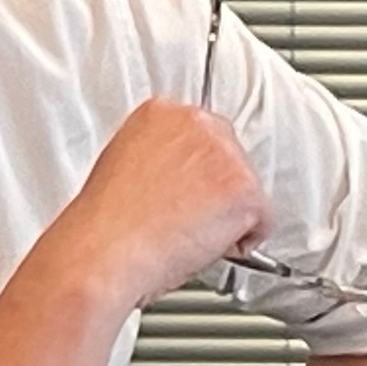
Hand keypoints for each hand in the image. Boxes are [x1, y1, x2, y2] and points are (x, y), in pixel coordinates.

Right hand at [39, 99, 270, 309]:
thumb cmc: (103, 226)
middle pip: (232, 158)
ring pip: (247, 190)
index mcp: (160, 112)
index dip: (196, 174)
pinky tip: (203, 247)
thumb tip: (180, 181)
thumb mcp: (121, 168)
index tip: (184, 194)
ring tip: (187, 238)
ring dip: (228, 218)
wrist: (103, 252)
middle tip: (187, 222)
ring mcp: (224, 154)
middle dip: (216, 193)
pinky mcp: (244, 189)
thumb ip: (159, 161)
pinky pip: (263, 222)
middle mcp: (195, 123)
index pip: (201, 136)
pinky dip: (241, 243)